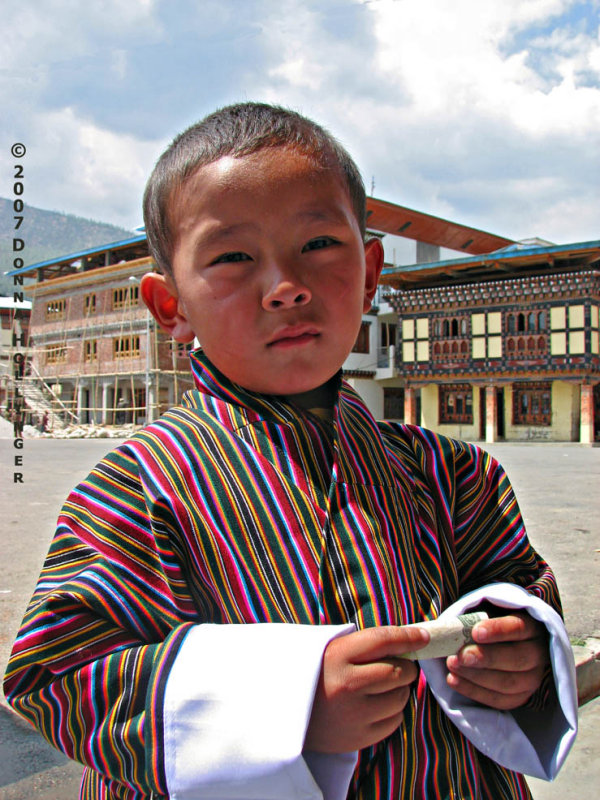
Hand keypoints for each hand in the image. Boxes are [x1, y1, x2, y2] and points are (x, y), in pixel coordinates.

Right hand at [304, 625, 428, 752]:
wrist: (284, 714)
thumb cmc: (315, 673)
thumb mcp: (331, 649)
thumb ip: (365, 644)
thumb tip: (410, 640)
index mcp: (337, 656)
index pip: (383, 640)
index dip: (408, 636)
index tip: (424, 637)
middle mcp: (347, 684)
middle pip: (399, 672)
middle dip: (405, 667)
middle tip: (396, 666)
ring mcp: (354, 714)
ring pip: (401, 697)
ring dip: (400, 689)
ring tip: (382, 686)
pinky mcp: (359, 738)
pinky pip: (395, 721)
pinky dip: (393, 710)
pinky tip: (376, 705)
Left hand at [445, 611, 548, 709]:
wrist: (500, 643)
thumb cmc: (489, 624)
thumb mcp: (487, 613)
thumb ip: (474, 617)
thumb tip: (444, 626)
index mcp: (532, 628)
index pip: (520, 628)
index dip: (498, 630)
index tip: (474, 632)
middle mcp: (538, 654)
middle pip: (517, 659)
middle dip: (486, 658)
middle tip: (461, 656)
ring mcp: (532, 679)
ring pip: (509, 683)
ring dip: (477, 676)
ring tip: (452, 666)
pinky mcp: (520, 697)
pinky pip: (500, 700)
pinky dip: (474, 692)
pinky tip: (453, 681)